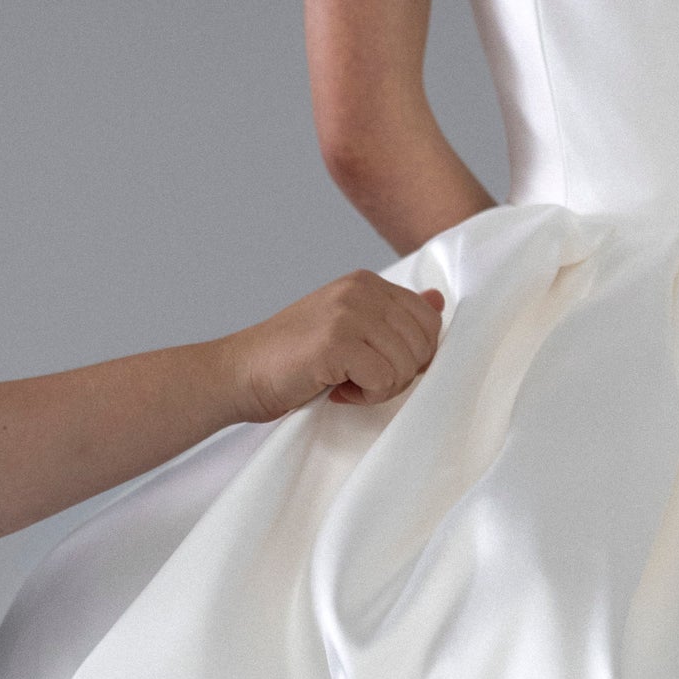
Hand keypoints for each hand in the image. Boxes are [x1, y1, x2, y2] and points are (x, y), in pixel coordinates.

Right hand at [217, 272, 445, 419]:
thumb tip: (437, 301)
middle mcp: (360, 289)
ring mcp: (348, 312)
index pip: (429, 321)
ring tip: (344, 382)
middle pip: (423, 345)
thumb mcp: (350, 328)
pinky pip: (384, 381)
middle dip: (398, 375)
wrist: (241, 373)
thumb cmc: (295, 358)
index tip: (375, 364)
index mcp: (367, 282)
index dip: (412, 356)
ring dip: (380, 389)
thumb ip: (393, 315)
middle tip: (359, 379)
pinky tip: (336, 389)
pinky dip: (364, 396)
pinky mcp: (336, 341)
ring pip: (406, 366)